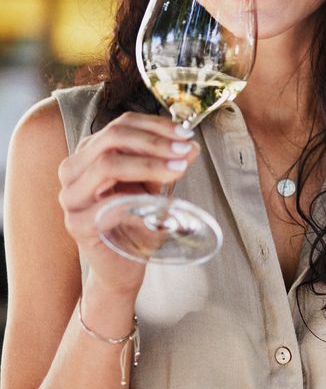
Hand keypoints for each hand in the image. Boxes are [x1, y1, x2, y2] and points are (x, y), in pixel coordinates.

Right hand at [57, 112, 200, 294]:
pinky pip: (107, 204)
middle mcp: (74, 169)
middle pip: (112, 137)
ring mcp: (71, 196)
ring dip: (148, 164)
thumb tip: (190, 146)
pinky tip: (157, 206)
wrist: (124, 264)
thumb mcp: (157, 184)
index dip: (156, 125)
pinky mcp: (76, 224)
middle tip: (184, 150)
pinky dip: (136, 201)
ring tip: (177, 170)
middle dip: (155, 142)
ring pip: (107, 164)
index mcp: (91, 152)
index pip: (122, 124)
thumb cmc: (138, 219)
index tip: (186, 133)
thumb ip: (169, 163)